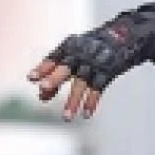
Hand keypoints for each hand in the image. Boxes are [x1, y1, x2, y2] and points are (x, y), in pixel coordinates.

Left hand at [28, 19, 150, 121]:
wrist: (124, 36)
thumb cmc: (90, 49)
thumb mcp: (73, 54)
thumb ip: (55, 74)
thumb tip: (41, 96)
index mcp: (70, 46)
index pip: (53, 57)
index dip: (42, 68)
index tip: (31, 78)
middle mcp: (81, 54)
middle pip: (66, 67)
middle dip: (55, 78)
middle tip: (43, 87)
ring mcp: (95, 63)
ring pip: (81, 84)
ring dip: (73, 101)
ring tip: (66, 118)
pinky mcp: (108, 72)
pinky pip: (98, 88)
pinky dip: (92, 102)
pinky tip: (86, 115)